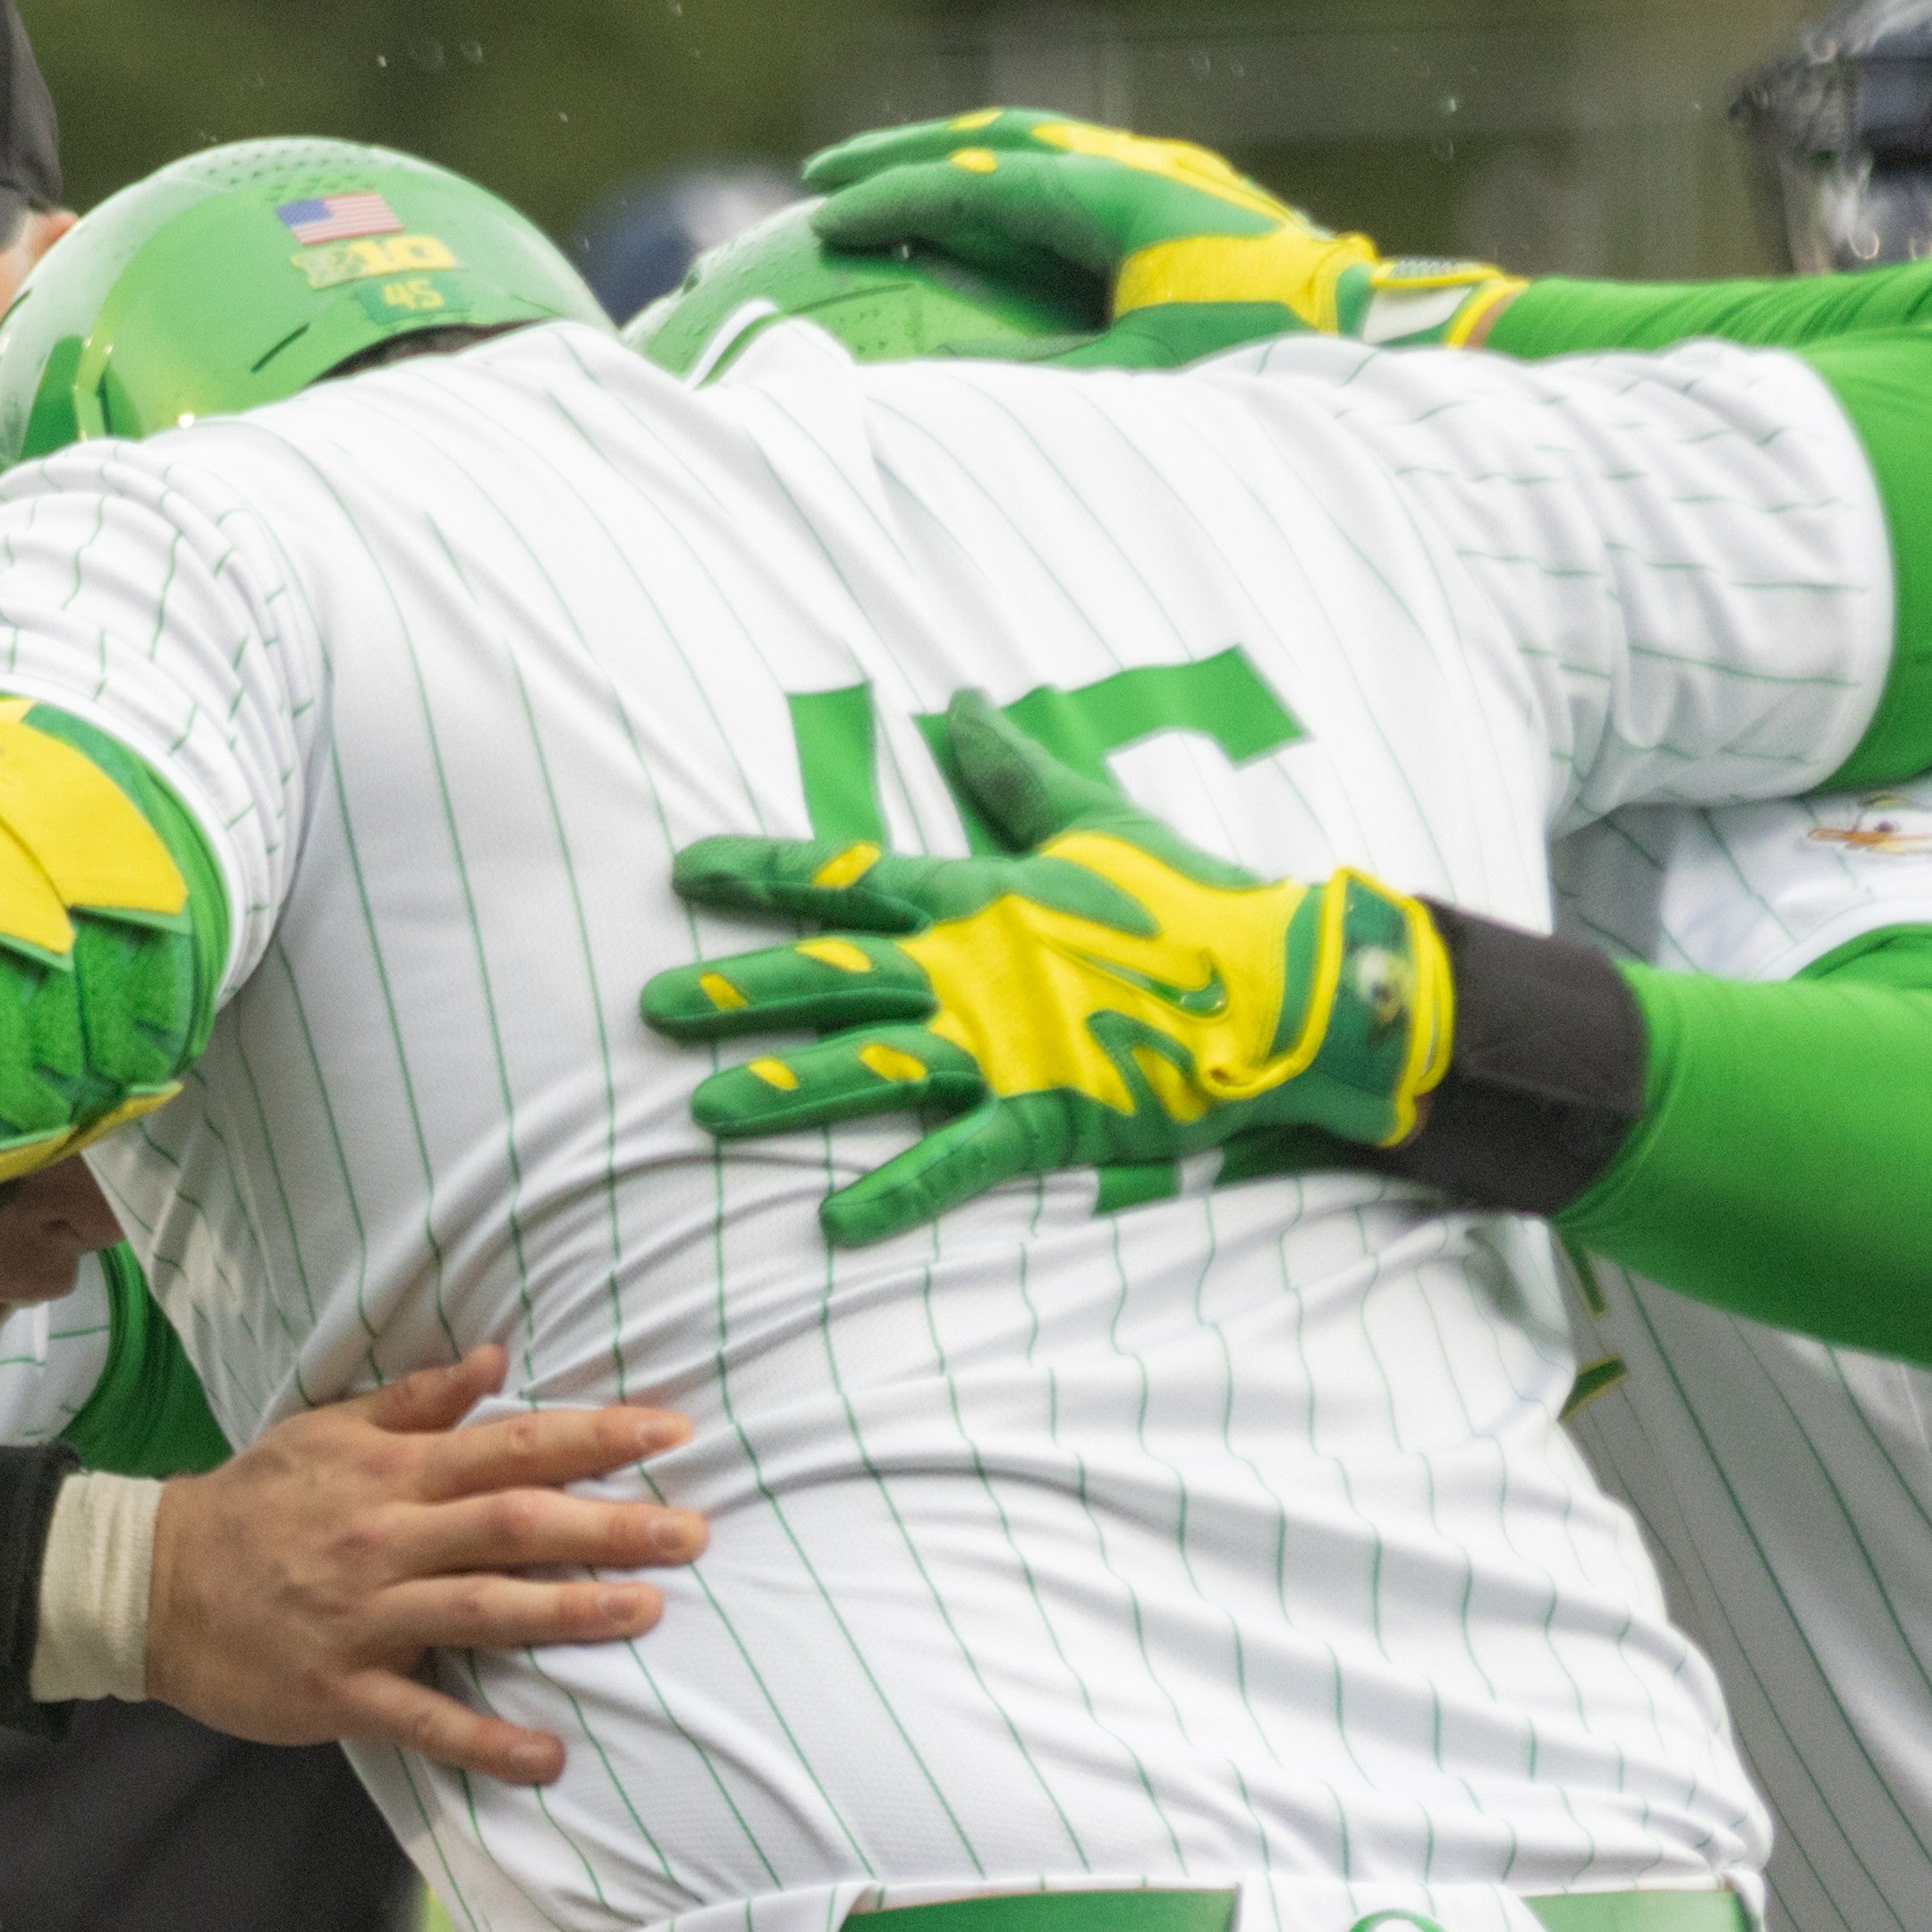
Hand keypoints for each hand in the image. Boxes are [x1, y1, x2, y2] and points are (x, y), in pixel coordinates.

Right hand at [145, 1346, 700, 1784]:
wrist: (152, 1583)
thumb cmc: (253, 1502)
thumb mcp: (327, 1431)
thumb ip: (416, 1402)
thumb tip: (496, 1359)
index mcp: (390, 1473)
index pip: (511, 1446)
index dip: (595, 1438)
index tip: (670, 1434)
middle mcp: (386, 1539)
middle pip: (514, 1526)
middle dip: (608, 1527)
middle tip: (691, 1532)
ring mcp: (366, 1617)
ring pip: (482, 1611)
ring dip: (568, 1613)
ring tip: (646, 1613)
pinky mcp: (341, 1689)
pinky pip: (424, 1719)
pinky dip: (487, 1743)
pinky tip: (549, 1758)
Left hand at [651, 694, 1453, 1240]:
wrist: (1282, 984)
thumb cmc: (1190, 900)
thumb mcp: (1096, 819)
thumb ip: (1016, 771)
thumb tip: (964, 704)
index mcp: (977, 898)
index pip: (844, 877)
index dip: (759, 872)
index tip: (680, 872)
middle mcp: (971, 969)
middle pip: (831, 976)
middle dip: (737, 991)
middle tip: (649, 1007)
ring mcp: (1002, 1044)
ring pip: (869, 1065)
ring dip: (783, 1091)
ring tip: (702, 1113)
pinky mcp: (1045, 1112)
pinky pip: (957, 1159)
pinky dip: (896, 1194)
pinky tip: (831, 1227)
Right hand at [798, 108, 1514, 350]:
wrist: (1386, 336)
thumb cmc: (1267, 361)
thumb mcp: (1143, 381)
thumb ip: (1039, 382)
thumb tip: (929, 399)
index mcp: (1119, 196)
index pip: (980, 185)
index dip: (894, 199)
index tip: (822, 220)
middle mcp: (1139, 169)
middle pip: (997, 139)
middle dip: (903, 153)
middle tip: (821, 174)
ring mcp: (1166, 180)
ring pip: (1037, 147)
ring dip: (957, 162)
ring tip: (892, 189)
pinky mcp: (1188, 206)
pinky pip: (1075, 181)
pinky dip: (1013, 192)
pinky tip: (988, 236)